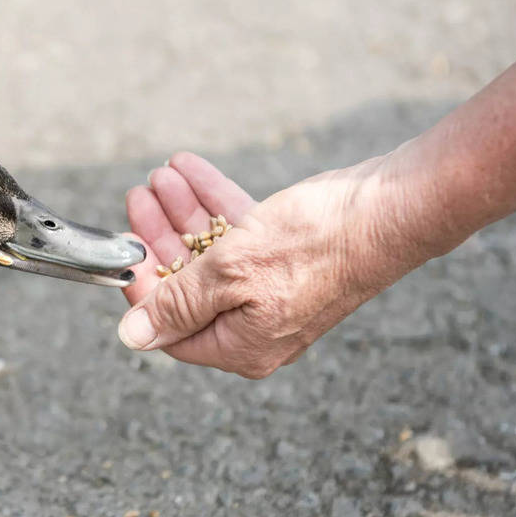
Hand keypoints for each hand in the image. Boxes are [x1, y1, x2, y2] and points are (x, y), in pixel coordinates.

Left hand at [119, 152, 433, 377]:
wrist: (390, 210)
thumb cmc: (315, 245)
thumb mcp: (231, 274)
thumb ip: (179, 304)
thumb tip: (134, 337)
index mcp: (241, 347)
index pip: (171, 329)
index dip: (143, 288)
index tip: (125, 248)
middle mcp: (256, 325)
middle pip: (188, 286)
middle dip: (160, 236)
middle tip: (139, 197)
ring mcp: (274, 290)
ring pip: (212, 253)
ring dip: (182, 212)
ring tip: (160, 176)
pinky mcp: (289, 256)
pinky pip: (240, 233)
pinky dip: (214, 202)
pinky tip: (189, 169)